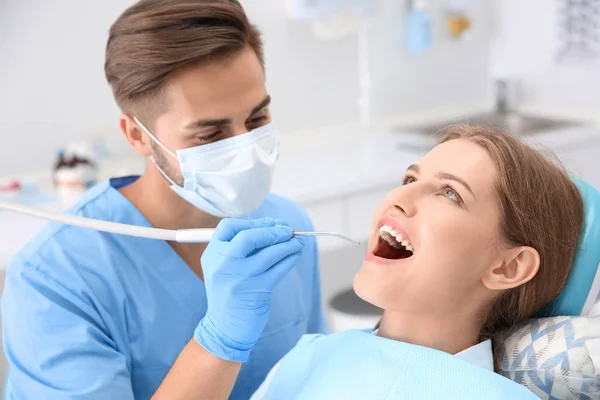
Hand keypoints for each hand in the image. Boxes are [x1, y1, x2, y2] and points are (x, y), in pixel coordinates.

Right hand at [194, 218, 304, 361]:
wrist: (224, 328)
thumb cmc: (229, 293)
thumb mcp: (223, 267)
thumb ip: (239, 248)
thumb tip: (274, 226)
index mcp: (212, 254)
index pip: (229, 227)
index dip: (253, 222)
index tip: (271, 222)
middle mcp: (223, 264)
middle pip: (250, 237)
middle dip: (273, 231)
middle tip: (288, 230)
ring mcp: (239, 278)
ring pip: (269, 254)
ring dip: (288, 245)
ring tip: (298, 241)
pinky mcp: (256, 291)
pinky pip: (278, 269)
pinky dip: (290, 259)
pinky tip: (296, 255)